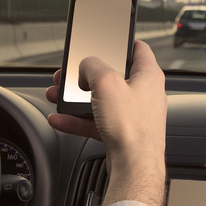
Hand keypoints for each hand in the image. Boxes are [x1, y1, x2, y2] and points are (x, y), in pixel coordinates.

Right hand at [45, 40, 167, 205]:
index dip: (120, 40)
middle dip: (85, 75)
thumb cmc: (131, 127)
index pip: (137, 48)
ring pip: (100, 100)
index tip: (105, 38)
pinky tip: (60, 119)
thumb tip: (85, 66)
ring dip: (77, 97)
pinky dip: (77, 120)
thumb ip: (91, 66)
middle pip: (111, 75)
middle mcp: (143, 93)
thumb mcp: (105, 82)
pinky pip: (96, 121)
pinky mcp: (122, 133)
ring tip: (57, 95)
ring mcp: (132, 115)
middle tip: (69, 74)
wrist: (134, 167)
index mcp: (148, 75)